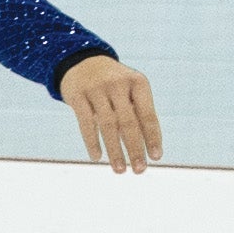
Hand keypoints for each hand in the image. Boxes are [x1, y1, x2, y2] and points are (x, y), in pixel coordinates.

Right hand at [59, 54, 162, 173]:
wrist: (82, 62)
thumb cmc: (113, 84)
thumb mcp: (129, 91)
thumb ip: (137, 114)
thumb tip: (147, 149)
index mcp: (138, 83)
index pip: (148, 114)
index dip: (152, 137)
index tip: (156, 158)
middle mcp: (118, 84)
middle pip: (128, 122)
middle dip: (135, 149)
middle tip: (139, 170)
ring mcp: (96, 89)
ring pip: (108, 125)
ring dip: (115, 151)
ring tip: (120, 170)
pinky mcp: (77, 95)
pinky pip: (85, 123)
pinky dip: (92, 142)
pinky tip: (96, 157)